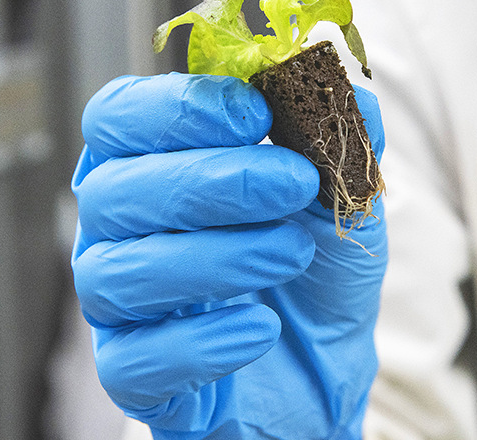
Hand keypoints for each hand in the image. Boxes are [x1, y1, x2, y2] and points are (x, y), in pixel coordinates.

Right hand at [71, 72, 385, 438]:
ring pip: (118, 272)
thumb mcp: (341, 195)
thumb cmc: (312, 264)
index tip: (257, 114)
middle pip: (115, 189)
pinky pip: (134, 360)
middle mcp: (117, 228)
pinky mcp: (133, 373)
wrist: (324, 359)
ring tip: (292, 253)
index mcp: (149, 163)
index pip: (119, 117)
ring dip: (216, 257)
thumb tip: (361, 103)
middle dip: (211, 180)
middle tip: (294, 183)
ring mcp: (118, 303)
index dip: (180, 108)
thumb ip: (343, 144)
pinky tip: (262, 327)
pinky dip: (201, 343)